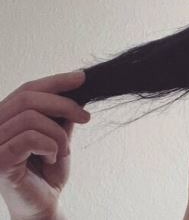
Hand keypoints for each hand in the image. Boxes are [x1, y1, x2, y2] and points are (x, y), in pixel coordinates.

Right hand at [0, 70, 90, 218]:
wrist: (44, 204)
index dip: (55, 81)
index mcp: (4, 119)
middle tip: (85, 117)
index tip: (81, 78)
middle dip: (63, 104)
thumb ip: (60, 114)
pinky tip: (51, 159)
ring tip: (61, 150)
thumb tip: (75, 86)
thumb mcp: (58, 135)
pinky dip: (50, 146)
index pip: (26, 90)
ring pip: (31, 118)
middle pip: (27, 98)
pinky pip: (30, 138)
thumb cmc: (47, 172)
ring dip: (58, 134)